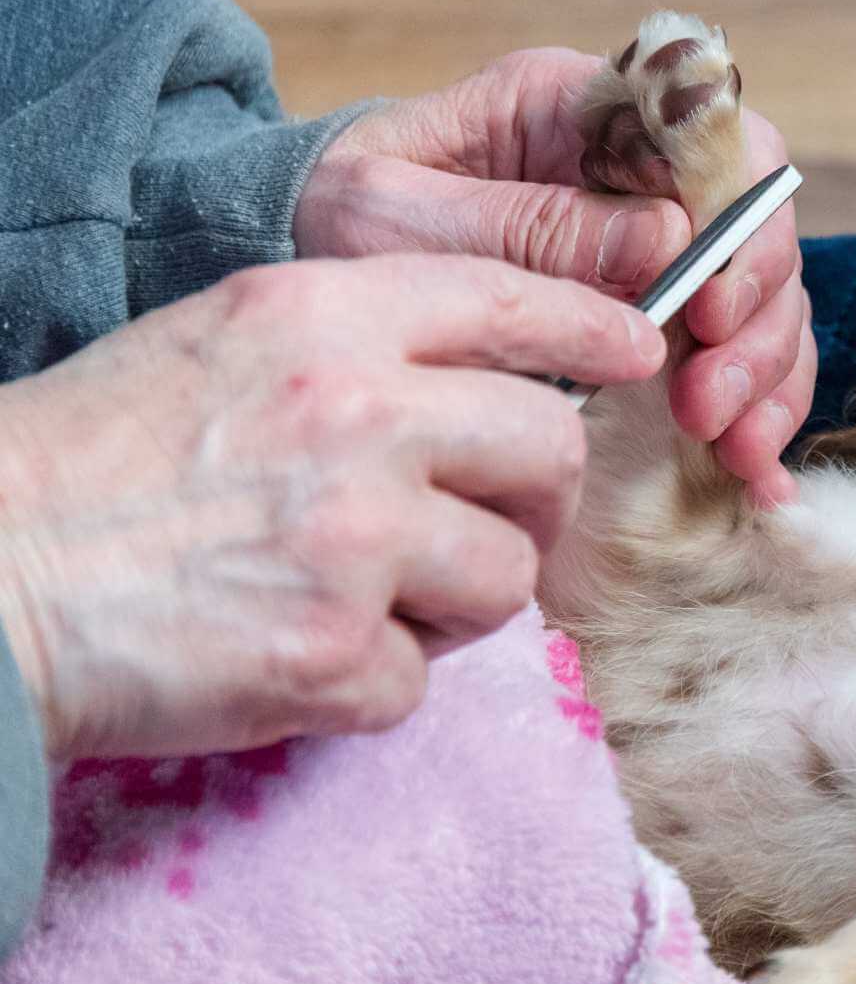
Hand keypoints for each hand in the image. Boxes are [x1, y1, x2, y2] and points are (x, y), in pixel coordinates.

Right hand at [0, 256, 663, 761]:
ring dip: (453, 603)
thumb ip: (360, 346)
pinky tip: (290, 656)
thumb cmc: (91, 463)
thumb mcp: (219, 341)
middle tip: (471, 524)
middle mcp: (357, 413)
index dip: (590, 326)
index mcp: (322, 318)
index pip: (508, 299)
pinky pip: (424, 680)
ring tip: (352, 598)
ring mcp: (356, 539)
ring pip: (509, 577)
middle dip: (530, 498)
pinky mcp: (337, 656)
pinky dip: (371, 684)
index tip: (637, 348)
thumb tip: (494, 383)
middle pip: (552, 451)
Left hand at [294, 48, 811, 504]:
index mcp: (582, 109)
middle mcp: (639, 170)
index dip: (740, 223)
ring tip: (725, 445)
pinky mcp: (661, 315)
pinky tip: (753, 473)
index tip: (709, 311)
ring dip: (765, 376)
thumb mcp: (396, 216)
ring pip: (766, 298)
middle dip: (756, 319)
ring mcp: (659, 245)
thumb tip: (667, 242)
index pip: (717, 136)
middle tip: (705, 402)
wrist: (300, 267)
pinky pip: (741, 356)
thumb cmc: (334, 220)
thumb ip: (526, 227)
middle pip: (760, 226)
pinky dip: (760, 412)